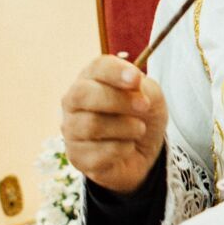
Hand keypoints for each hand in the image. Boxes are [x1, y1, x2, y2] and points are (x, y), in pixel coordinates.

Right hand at [61, 55, 167, 194]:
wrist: (145, 150)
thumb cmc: (142, 114)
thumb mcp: (151, 96)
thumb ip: (142, 87)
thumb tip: (133, 83)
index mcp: (93, 78)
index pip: (97, 67)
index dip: (115, 72)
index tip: (136, 79)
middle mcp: (75, 102)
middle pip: (82, 94)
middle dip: (118, 100)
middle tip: (144, 106)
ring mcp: (72, 130)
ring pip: (91, 125)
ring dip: (125, 127)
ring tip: (139, 129)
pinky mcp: (77, 157)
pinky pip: (96, 153)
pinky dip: (121, 149)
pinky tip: (128, 146)